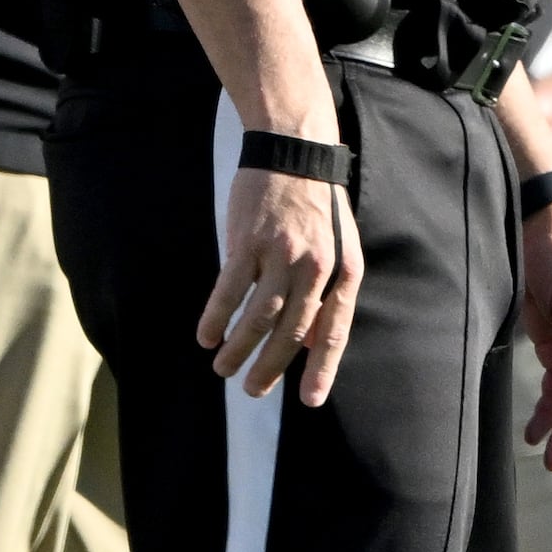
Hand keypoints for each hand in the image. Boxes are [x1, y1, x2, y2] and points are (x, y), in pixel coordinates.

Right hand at [202, 164, 360, 404]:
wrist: (295, 150)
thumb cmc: (316, 204)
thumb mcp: (339, 247)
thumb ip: (328, 293)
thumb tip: (315, 340)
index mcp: (344, 271)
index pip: (335, 331)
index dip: (322, 368)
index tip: (310, 400)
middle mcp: (315, 267)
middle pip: (291, 332)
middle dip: (270, 368)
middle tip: (253, 390)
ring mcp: (281, 254)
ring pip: (258, 317)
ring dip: (239, 349)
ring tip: (224, 369)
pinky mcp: (248, 242)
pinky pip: (229, 290)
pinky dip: (217, 318)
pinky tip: (207, 336)